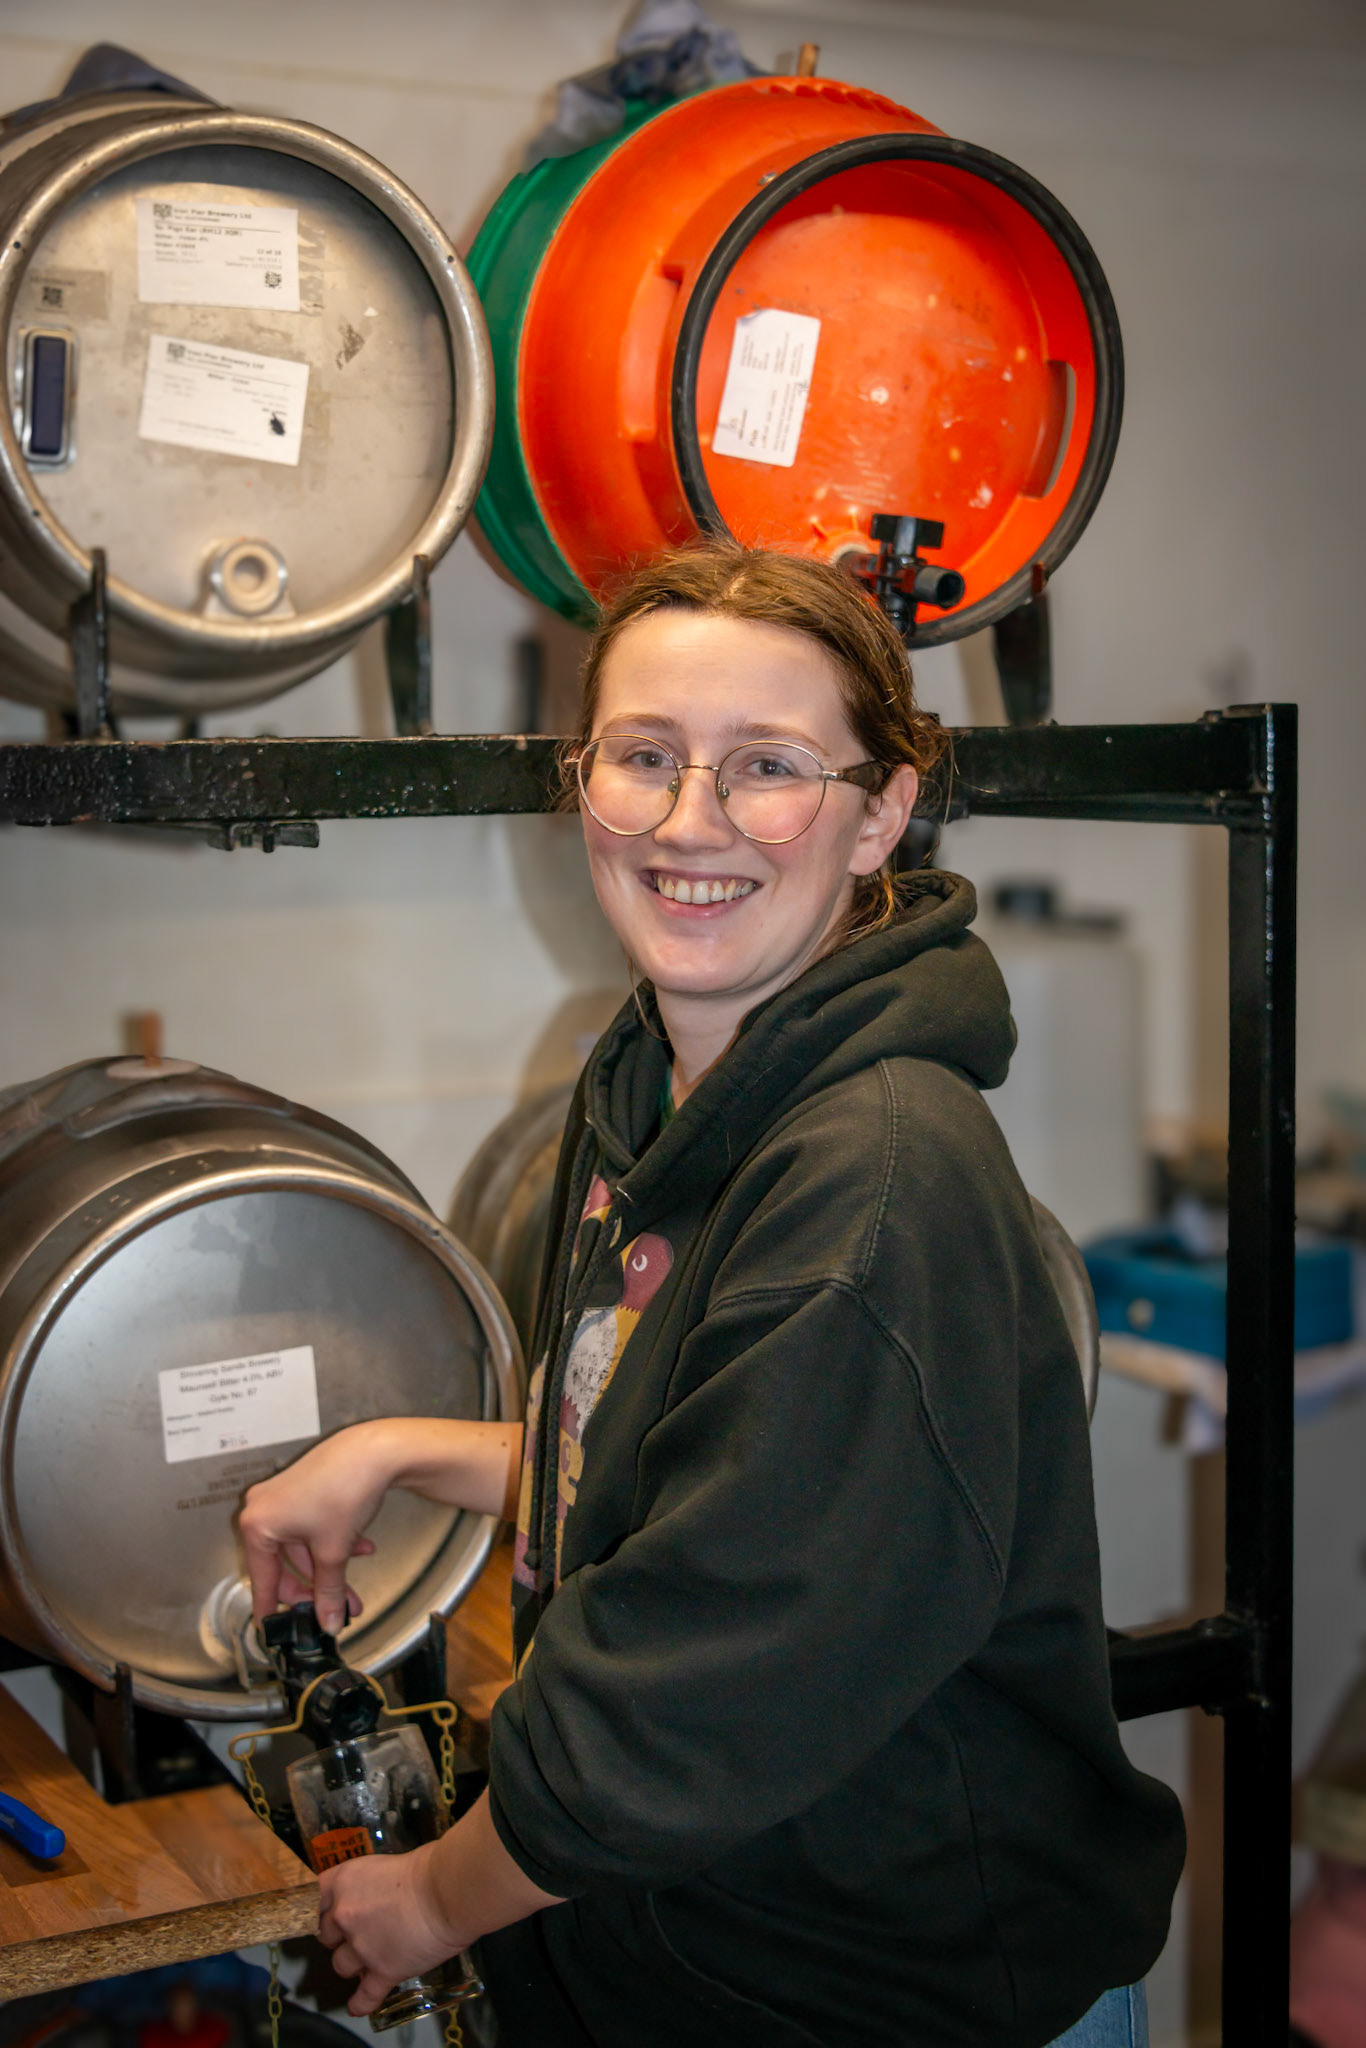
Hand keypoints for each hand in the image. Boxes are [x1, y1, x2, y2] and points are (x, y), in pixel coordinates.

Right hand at [239, 1424, 393, 1632]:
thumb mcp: (333, 1552)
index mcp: (257, 1524)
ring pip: (302, 1545)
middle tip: (334, 1609)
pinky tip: (362, 1547)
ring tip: (355, 1587)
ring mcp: (283, 1495)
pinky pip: (311, 1525)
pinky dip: (332, 1541)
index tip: (275, 1630)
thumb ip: (328, 1592)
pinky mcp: (303, 1486)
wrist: (374, 1450)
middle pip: (283, 1563)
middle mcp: (263, 1507)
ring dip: (329, 1566)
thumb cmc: (343, 1494)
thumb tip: (328, 1622)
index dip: (272, 1608)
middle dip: (313, 1587)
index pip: (263, 1579)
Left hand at [318, 1841, 462, 2016]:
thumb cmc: (426, 1868)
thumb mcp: (383, 1865)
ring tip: (372, 1956)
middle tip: (361, 1931)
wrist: (448, 1892)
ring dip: (354, 1962)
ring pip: (341, 1965)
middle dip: (340, 1935)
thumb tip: (373, 1898)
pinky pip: (364, 1996)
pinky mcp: (382, 1972)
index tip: (328, 1915)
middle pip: (326, 1935)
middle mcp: (344, 1915)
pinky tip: (357, 2005)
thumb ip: (368, 1885)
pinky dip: (361, 2003)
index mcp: (343, 1882)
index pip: (313, 1900)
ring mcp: (361, 1947)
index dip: (323, 1909)